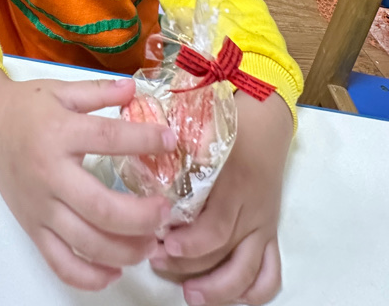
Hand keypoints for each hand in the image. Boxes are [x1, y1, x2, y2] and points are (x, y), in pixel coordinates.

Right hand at [0, 66, 176, 290]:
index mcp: (60, 133)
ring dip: (124, 250)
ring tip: (150, 243)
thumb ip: (99, 91)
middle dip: (141, 216)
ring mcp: (40, 206)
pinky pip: (60, 262)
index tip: (171, 141)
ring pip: (85, 241)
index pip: (109, 138)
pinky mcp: (32, 227)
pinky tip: (114, 271)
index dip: (145, 140)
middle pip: (101, 206)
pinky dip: (89, 277)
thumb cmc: (27, 106)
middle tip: (165, 213)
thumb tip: (135, 88)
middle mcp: (50, 174)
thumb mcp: (63, 90)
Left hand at [149, 91, 292, 305]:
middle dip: (190, 268)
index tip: (163, 245)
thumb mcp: (200, 127)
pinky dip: (253, 293)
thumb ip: (177, 146)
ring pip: (250, 273)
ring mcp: (264, 224)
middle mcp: (252, 209)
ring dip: (220, 291)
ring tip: (190, 294)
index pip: (216, 226)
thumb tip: (138, 154)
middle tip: (157, 262)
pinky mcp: (271, 233)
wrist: (266, 120)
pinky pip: (271, 273)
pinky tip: (227, 296)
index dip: (190, 244)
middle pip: (225, 254)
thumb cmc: (228, 122)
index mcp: (234, 182)